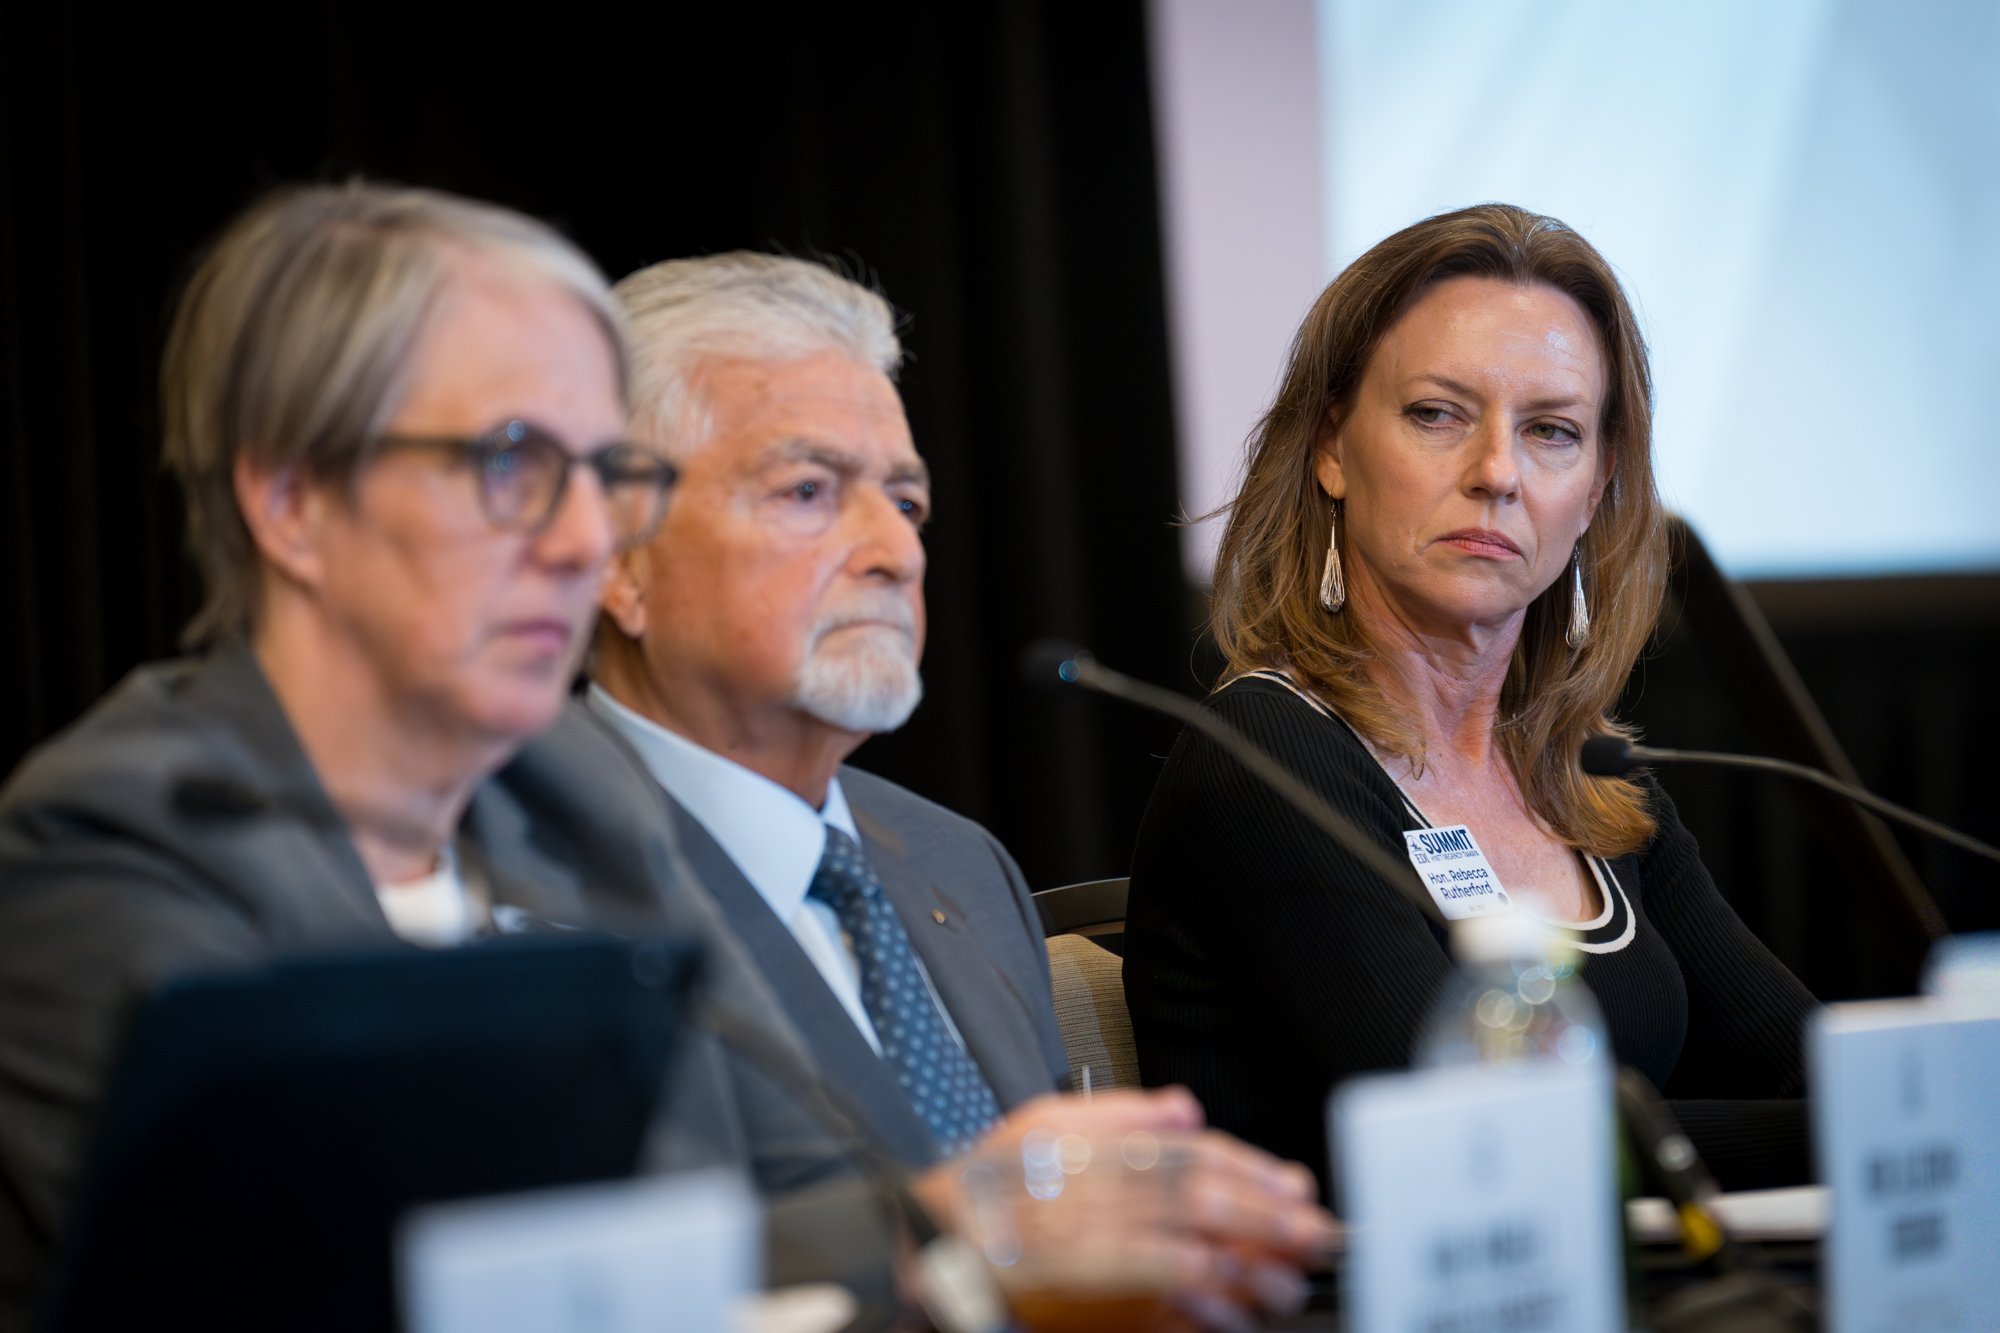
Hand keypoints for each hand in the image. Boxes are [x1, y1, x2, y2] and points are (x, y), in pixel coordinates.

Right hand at [914, 1088, 1338, 1328]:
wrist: (930, 1234)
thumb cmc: (989, 1183)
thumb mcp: (1046, 1122)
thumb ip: (1121, 1114)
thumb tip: (1186, 1108)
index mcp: (1098, 1140)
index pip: (1189, 1151)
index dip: (1249, 1168)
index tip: (1295, 1187)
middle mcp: (1100, 1180)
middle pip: (1199, 1192)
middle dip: (1265, 1213)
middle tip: (1318, 1233)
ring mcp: (1091, 1231)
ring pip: (1182, 1237)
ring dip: (1244, 1260)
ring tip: (1288, 1281)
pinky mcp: (1081, 1279)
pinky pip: (1148, 1283)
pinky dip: (1193, 1294)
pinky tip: (1229, 1310)